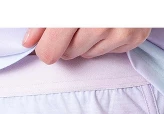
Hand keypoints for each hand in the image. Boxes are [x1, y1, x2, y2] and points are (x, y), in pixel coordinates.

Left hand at [22, 28, 150, 64]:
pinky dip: (104, 42)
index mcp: (79, 9)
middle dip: (66, 42)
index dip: (45, 49)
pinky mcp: (134, 38)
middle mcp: (101, 22)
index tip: (44, 45)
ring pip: (86, 55)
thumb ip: (44, 19)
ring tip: (94, 21)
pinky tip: (109, 24)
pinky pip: (107, 52)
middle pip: (68, 54)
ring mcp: (120, 32)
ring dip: (85, 42)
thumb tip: (29, 41)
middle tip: (75, 23)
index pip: (51, 50)